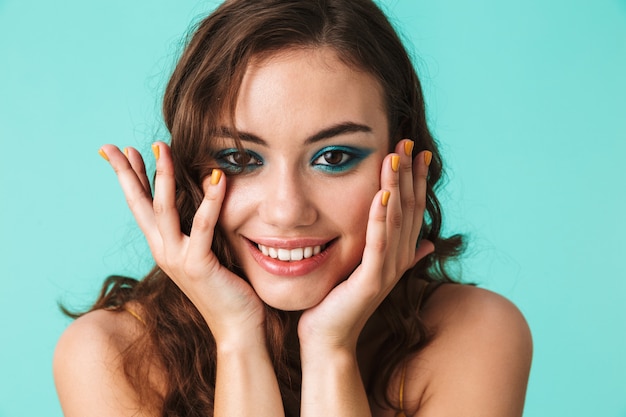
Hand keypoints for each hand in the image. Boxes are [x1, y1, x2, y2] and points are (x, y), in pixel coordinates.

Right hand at [99, 143, 265, 345]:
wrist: (236, 327)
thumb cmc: (227, 288)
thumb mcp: (206, 253)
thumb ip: (199, 230)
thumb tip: (203, 198)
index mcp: (164, 247)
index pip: (142, 207)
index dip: (130, 179)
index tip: (122, 152)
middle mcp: (164, 251)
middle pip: (140, 205)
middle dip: (126, 173)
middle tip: (115, 146)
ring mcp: (178, 259)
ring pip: (164, 210)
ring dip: (162, 177)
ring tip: (162, 148)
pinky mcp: (198, 265)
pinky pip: (202, 226)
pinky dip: (210, 200)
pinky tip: (216, 177)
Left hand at [298, 139, 434, 352]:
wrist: (328, 337)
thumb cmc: (342, 302)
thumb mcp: (372, 271)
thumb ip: (398, 253)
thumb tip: (428, 244)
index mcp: (399, 254)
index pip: (412, 209)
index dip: (416, 180)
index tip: (417, 151)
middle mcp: (399, 260)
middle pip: (408, 208)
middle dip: (409, 174)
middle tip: (409, 141)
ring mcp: (387, 270)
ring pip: (395, 220)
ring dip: (397, 186)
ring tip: (396, 156)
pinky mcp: (371, 281)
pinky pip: (377, 243)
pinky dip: (380, 218)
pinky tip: (381, 194)